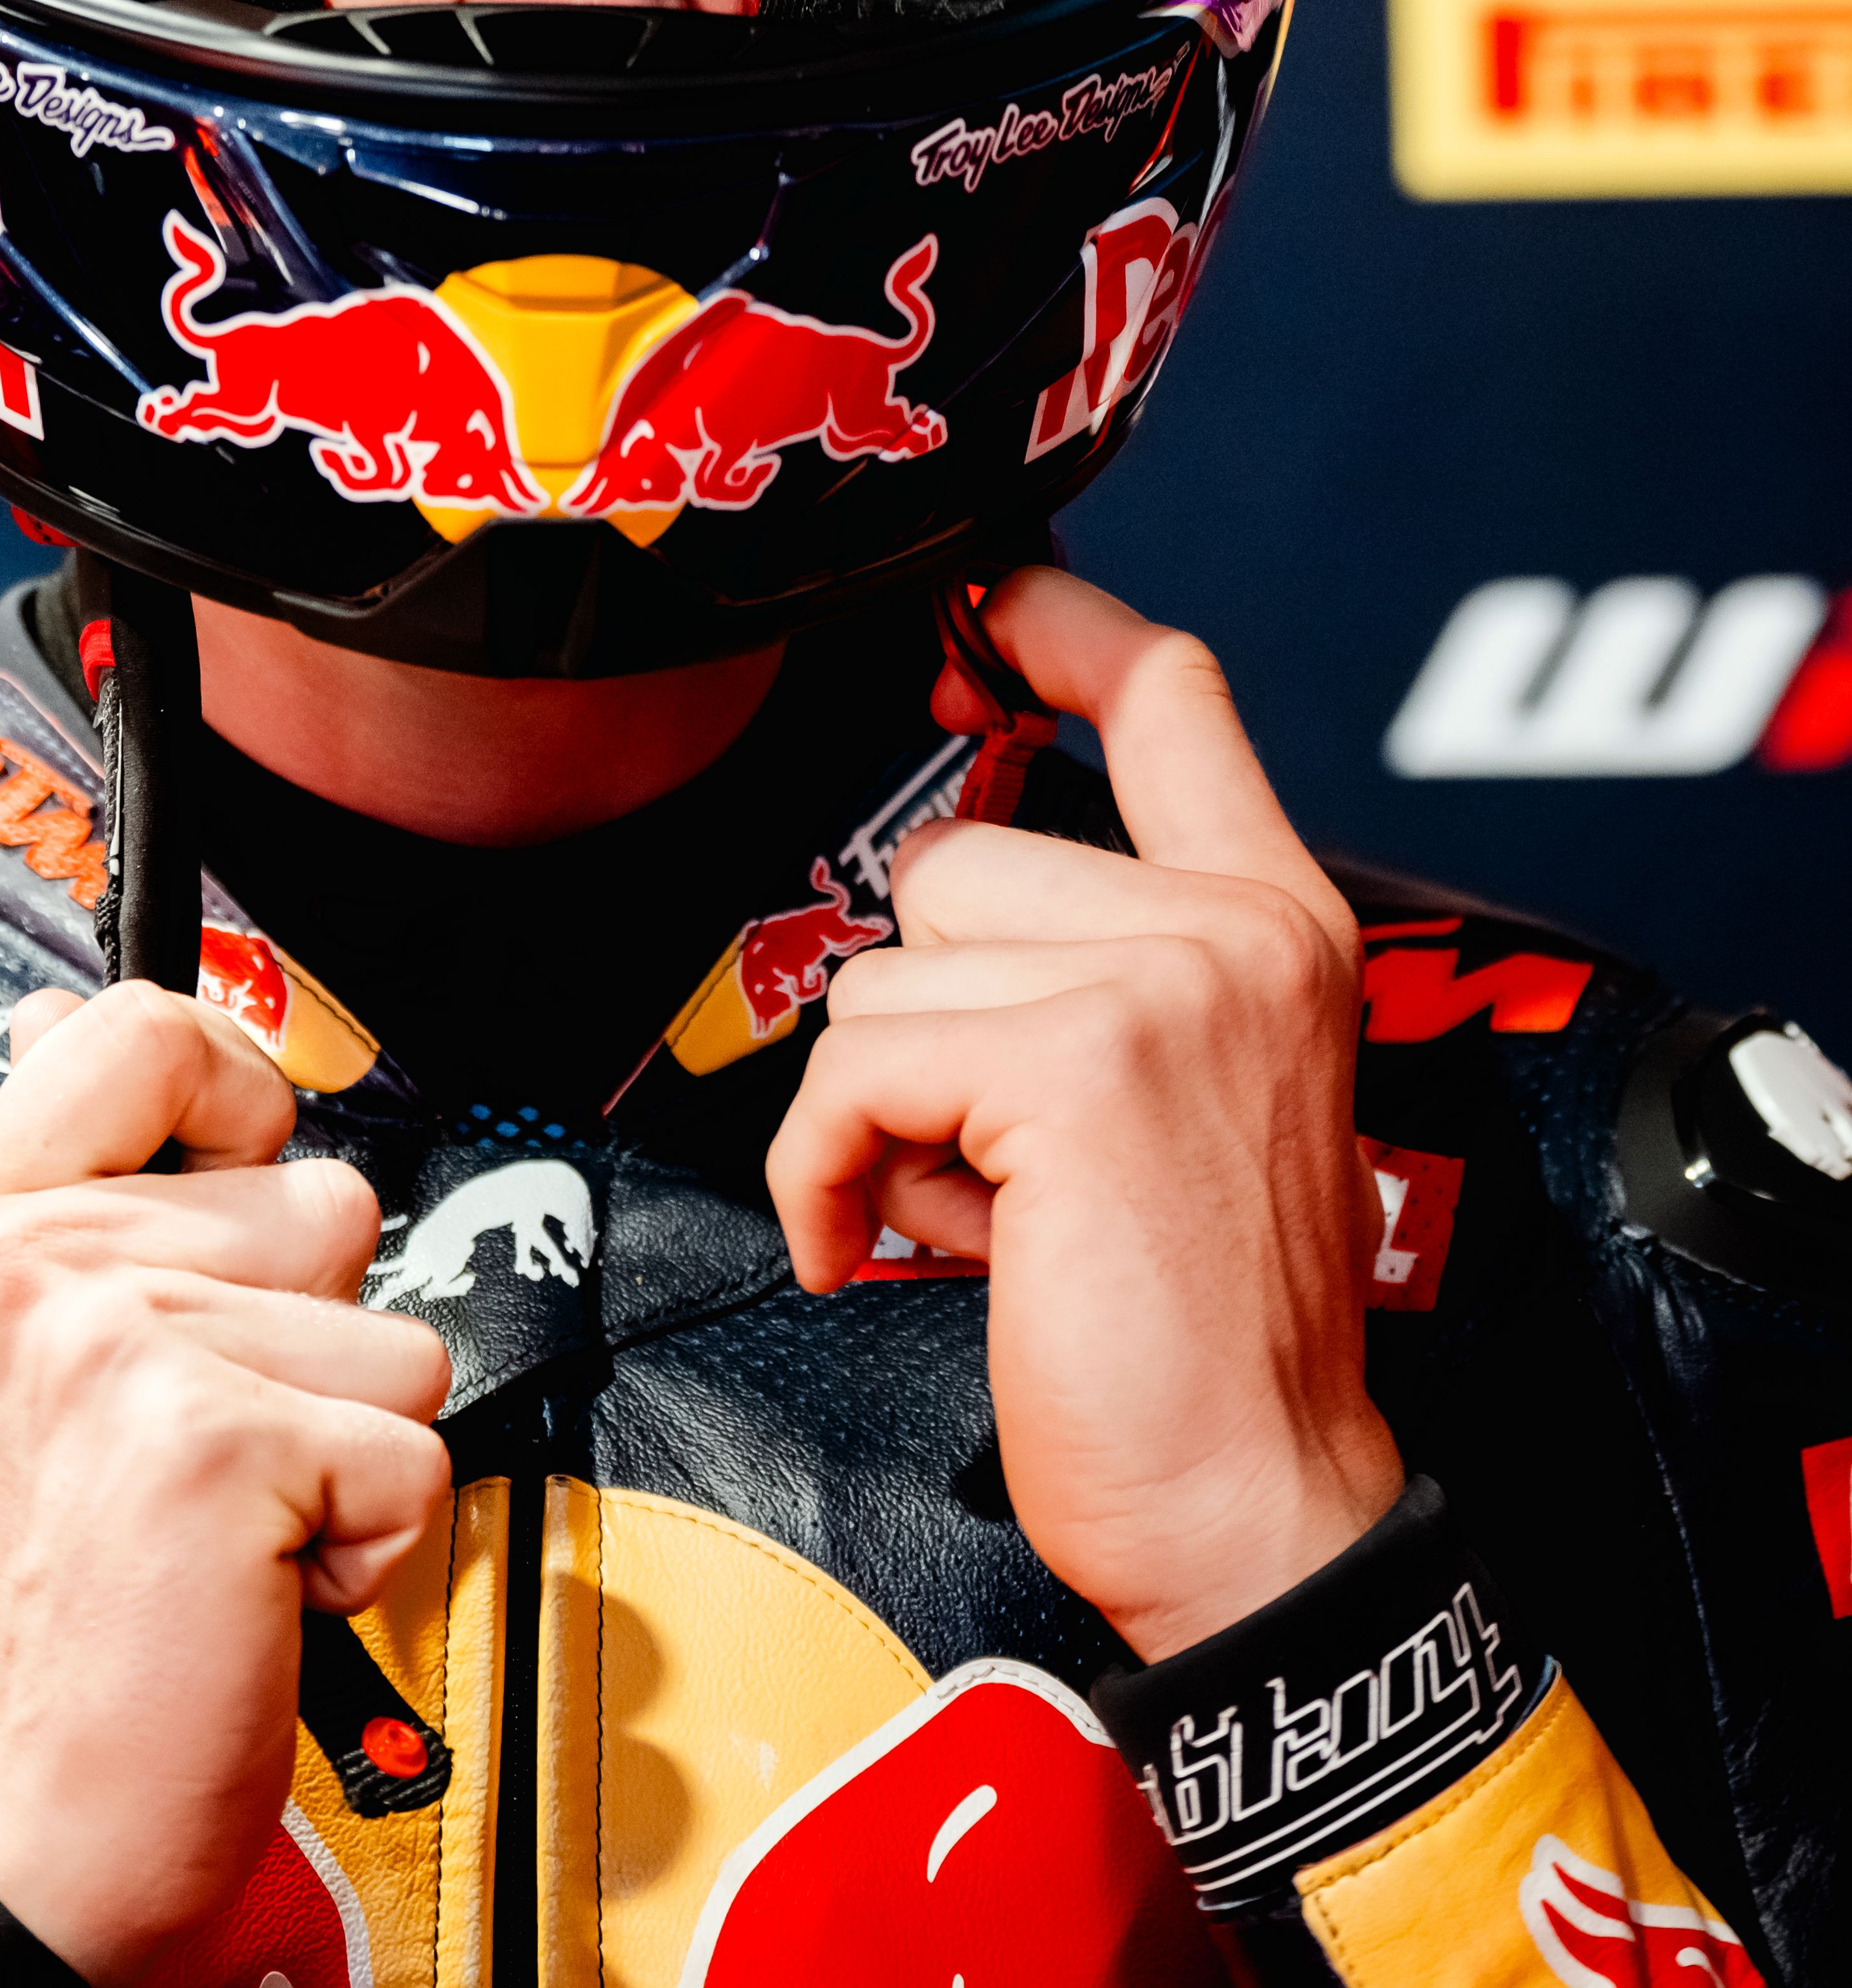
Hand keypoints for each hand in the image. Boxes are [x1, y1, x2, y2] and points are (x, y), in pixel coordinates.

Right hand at [0, 982, 451, 1980]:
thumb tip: (64, 1019)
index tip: (228, 1169)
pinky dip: (370, 1536)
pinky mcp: (218, 1448)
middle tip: (198, 1440)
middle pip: (321, 1198)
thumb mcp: (24, 1349)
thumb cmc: (64, 1592)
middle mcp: (32, 1271)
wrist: (39, 1815)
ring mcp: (121, 1352)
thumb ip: (76, 1181)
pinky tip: (259, 1577)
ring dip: (342, 1440)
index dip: (234, 1085)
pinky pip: (412, 1447)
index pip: (139, 1028)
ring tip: (228, 1512)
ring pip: (388, 1333)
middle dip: (308, 1336)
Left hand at [766, 569, 1401, 1662]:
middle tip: (1005, 1155)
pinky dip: (829, 1170)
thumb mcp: (1182, 1098)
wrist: (1255, 1507)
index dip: (1058, 624)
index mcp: (1271, 921)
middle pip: (954, 863)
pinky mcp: (1074, 1064)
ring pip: (887, 970)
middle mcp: (1232, 929)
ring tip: (986, 1208)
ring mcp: (1164, 983)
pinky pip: (852, 1068)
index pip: (1172, 695)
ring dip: (889, 1105)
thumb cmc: (1196, 1327)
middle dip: (931, 1013)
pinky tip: (886, 1243)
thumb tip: (945, 888)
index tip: (985, 594)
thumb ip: (1101, 968)